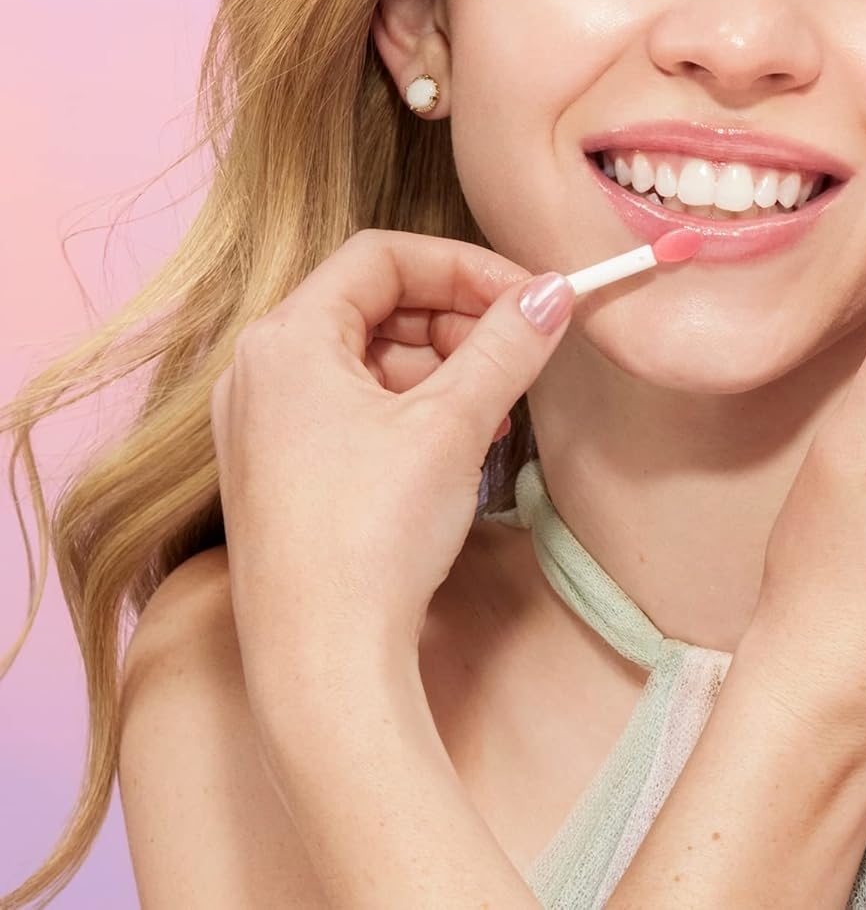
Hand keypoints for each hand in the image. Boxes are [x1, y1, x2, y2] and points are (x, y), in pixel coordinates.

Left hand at [208, 228, 573, 701]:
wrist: (322, 664)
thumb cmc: (373, 535)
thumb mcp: (454, 423)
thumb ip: (506, 344)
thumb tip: (550, 294)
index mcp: (287, 339)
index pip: (383, 257)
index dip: (463, 266)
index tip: (526, 295)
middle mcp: (260, 370)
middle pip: (374, 302)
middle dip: (455, 316)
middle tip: (519, 346)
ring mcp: (264, 422)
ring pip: (368, 355)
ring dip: (441, 364)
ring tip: (497, 403)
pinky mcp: (280, 468)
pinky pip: (352, 404)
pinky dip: (413, 405)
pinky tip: (464, 437)